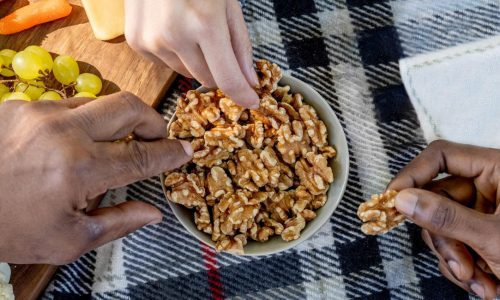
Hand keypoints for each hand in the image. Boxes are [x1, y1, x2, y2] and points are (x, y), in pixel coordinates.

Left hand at [0, 92, 192, 264]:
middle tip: (157, 138)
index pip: (141, 155)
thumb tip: (153, 213)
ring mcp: (39, 113)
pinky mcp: (20, 106)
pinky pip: (68, 106)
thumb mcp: (69, 240)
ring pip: (99, 102)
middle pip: (128, 108)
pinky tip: (72, 143)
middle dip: (152, 121)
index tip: (187, 149)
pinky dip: (82, 122)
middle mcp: (63, 132)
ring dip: (116, 121)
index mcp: (79, 170)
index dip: (170, 153)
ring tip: (112, 144)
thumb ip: (118, 223)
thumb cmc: (11, 230)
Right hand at [124, 0, 258, 107]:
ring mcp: (151, 41)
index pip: (227, 78)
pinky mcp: (136, 42)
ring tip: (192, 29)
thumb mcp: (228, 5)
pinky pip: (165, 64)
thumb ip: (240, 46)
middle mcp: (175, 36)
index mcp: (205, 24)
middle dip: (219, 69)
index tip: (252, 101)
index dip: (242, 94)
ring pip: (186, 73)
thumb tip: (249, 81)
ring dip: (195, 60)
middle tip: (218, 45)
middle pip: (207, 79)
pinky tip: (173, 28)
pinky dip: (175, 53)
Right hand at [389, 140, 499, 298]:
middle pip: (436, 199)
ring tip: (481, 284)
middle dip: (444, 240)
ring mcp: (482, 210)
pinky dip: (462, 265)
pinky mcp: (480, 232)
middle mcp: (487, 185)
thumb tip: (402, 200)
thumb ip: (446, 217)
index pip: (440, 156)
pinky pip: (451, 242)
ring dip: (454, 259)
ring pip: (440, 226)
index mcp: (498, 169)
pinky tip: (485, 284)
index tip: (392, 200)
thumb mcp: (495, 237)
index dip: (412, 175)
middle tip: (459, 268)